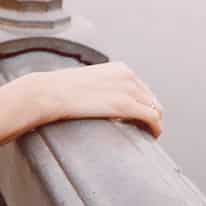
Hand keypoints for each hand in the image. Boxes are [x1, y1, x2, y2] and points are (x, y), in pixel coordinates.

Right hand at [31, 61, 163, 138]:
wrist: (49, 92)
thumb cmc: (60, 90)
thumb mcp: (88, 81)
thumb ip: (101, 88)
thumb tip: (102, 102)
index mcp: (120, 68)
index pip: (143, 88)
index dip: (143, 105)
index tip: (138, 118)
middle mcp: (128, 76)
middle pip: (151, 99)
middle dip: (149, 114)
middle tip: (142, 129)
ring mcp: (128, 90)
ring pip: (155, 109)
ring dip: (153, 123)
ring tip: (146, 134)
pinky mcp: (125, 105)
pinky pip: (152, 118)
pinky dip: (155, 129)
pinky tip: (151, 136)